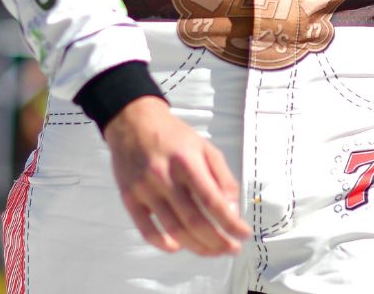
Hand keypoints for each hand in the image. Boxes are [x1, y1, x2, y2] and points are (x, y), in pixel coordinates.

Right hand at [102, 96, 250, 255]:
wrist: (133, 122)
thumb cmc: (174, 137)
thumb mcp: (205, 148)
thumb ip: (223, 177)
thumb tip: (232, 210)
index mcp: (187, 161)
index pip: (212, 201)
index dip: (231, 223)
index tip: (244, 234)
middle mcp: (164, 176)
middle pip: (194, 220)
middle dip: (218, 241)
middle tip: (232, 248)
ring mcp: (144, 189)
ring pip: (173, 229)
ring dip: (197, 247)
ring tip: (214, 251)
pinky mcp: (128, 197)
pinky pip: (146, 229)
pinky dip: (163, 244)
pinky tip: (178, 246)